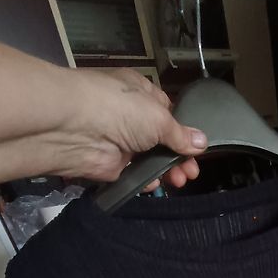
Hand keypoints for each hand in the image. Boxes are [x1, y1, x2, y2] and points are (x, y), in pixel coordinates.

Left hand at [57, 68, 206, 187]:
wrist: (76, 128)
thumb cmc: (121, 109)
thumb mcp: (159, 117)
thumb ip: (180, 134)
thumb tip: (202, 142)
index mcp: (141, 93)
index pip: (168, 113)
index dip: (184, 132)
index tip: (197, 149)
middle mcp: (130, 116)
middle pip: (162, 140)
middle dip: (179, 157)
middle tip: (191, 173)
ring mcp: (121, 142)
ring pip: (151, 160)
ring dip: (167, 171)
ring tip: (180, 181)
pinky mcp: (112, 166)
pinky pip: (134, 175)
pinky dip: (146, 181)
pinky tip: (155, 184)